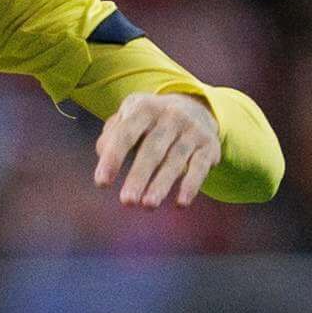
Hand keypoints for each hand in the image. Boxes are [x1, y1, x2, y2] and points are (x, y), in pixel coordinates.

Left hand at [95, 90, 224, 208]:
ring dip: (162, 184)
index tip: (102, 183)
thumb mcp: (129, 118)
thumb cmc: (149, 121)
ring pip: (176, 160)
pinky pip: (200, 167)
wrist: (195, 106)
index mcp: (144, 107)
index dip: (113, 158)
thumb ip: (112, 135)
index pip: (126, 133)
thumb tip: (103, 155)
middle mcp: (171, 115)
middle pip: (152, 150)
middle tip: (127, 201)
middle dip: (139, 177)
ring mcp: (192, 129)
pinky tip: (180, 204)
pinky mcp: (209, 145)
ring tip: (148, 205)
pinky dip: (191, 186)